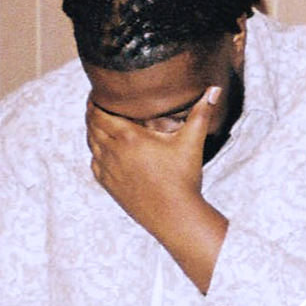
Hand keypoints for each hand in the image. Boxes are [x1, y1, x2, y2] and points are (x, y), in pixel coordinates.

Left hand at [86, 86, 229, 293]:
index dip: (95, 101)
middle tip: (98, 104)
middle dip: (93, 113)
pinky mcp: (109, 185)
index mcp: (128, 137)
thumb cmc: (183, 178)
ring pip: (91, 144)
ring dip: (93, 132)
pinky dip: (95, 153)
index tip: (98, 93)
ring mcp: (109, 170)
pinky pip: (94, 163)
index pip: (99, 113)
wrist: (174, 216)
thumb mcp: (191, 142)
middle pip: (92, 126)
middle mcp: (113, 151)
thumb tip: (214, 89)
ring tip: (99, 123)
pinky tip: (103, 149)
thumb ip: (201, 113)